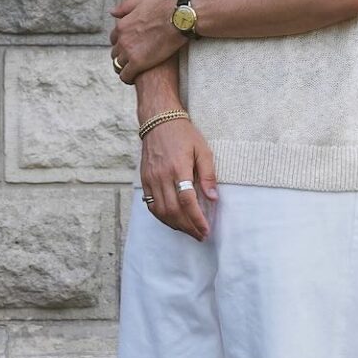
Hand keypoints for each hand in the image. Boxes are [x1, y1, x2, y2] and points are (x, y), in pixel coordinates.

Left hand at [110, 0, 186, 82]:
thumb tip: (111, 12)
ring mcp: (128, 52)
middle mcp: (122, 39)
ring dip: (124, 69)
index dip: (122, 45)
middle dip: (122, 57)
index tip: (130, 48)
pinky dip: (128, 78)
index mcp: (121, 26)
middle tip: (133, 61)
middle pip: (115, 54)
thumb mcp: (139, 3)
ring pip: (118, 65)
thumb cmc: (163, 9)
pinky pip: (125, 76)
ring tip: (133, 72)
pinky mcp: (137, 63)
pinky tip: (134, 78)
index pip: (114, 40)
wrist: (177, 18)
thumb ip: (124, 8)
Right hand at [139, 118, 217, 240]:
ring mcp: (151, 179)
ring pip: (161, 211)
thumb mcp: (202, 150)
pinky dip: (162, 217)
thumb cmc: (184, 134)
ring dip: (176, 225)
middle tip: (200, 235)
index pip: (187, 201)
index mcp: (178, 168)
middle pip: (174, 210)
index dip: (197, 219)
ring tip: (189, 231)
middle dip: (188, 227)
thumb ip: (208, 175)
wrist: (159, 121)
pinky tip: (173, 222)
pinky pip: (151, 205)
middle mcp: (162, 176)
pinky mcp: (144, 180)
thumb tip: (213, 198)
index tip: (206, 230)